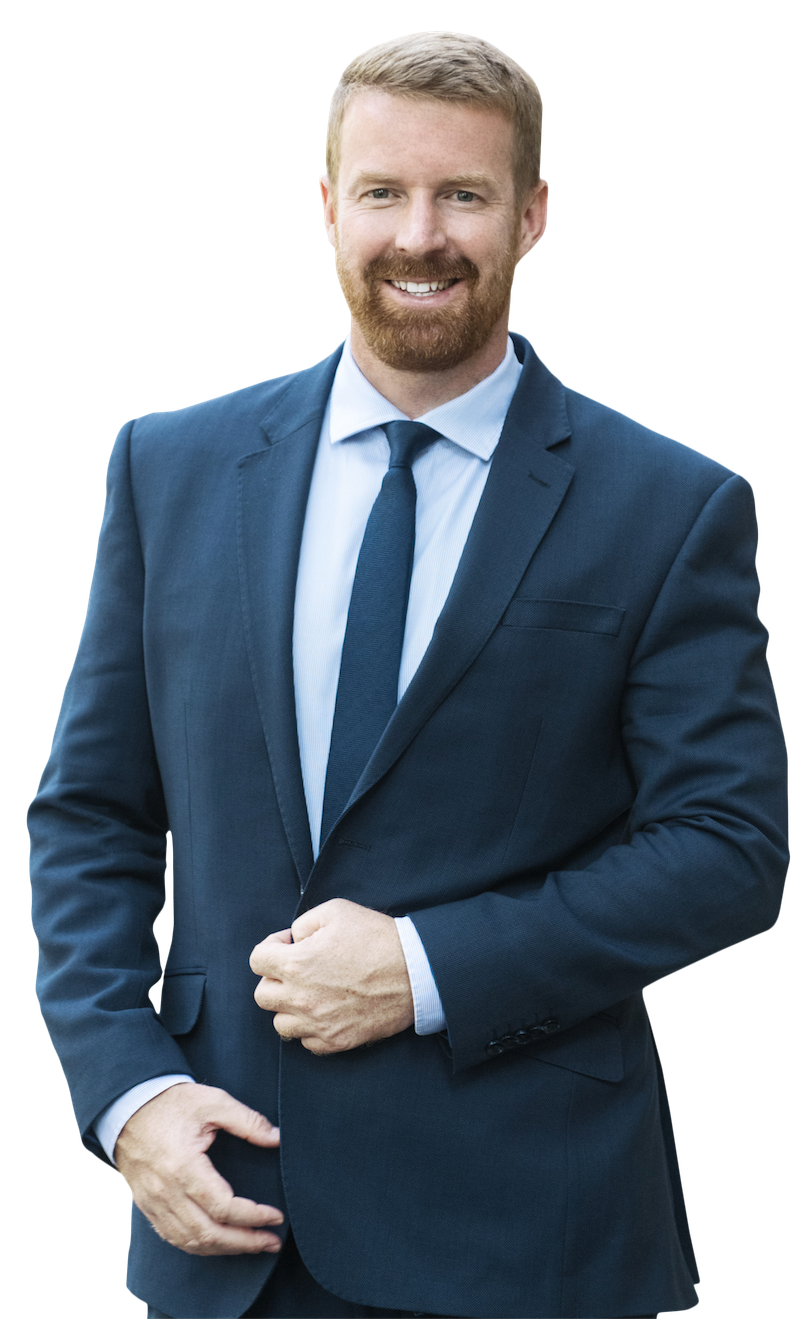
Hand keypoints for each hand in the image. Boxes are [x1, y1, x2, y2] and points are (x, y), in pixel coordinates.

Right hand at [114, 1082, 283, 1255]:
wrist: (128, 1107)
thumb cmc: (172, 1104)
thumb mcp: (213, 1102)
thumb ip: (248, 1120)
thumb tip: (277, 1138)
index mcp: (183, 1166)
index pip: (223, 1207)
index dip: (253, 1216)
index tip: (276, 1217)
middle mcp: (166, 1192)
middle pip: (208, 1234)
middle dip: (244, 1242)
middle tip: (271, 1242)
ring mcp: (153, 1203)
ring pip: (191, 1242)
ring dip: (224, 1249)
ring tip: (252, 1245)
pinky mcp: (147, 1206)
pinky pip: (174, 1238)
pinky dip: (199, 1246)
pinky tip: (219, 1243)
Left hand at [250, 898, 414, 1054]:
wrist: (415, 973)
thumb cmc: (377, 938)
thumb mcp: (337, 911)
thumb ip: (304, 922)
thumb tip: (294, 939)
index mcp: (296, 963)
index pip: (257, 960)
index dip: (271, 947)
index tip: (291, 945)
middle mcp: (300, 998)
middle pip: (262, 995)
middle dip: (276, 979)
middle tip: (299, 969)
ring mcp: (317, 1024)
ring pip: (280, 1023)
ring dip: (289, 1007)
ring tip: (311, 993)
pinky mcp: (335, 1041)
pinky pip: (306, 1042)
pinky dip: (310, 1029)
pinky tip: (326, 1011)